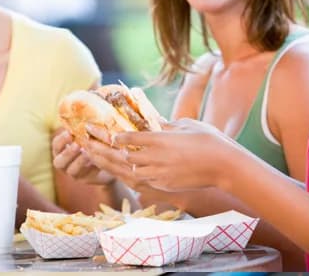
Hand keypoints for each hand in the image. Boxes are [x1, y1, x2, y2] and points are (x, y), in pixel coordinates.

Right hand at [52, 128, 115, 184]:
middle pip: (58, 162)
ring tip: (88, 152)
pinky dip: (91, 168)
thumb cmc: (95, 142)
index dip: (61, 140)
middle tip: (77, 145)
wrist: (109, 159)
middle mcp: (64, 163)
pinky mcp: (85, 180)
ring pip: (71, 170)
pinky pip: (86, 176)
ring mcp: (73, 173)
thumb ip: (83, 128)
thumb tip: (83, 110)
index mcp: (62, 150)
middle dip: (67, 153)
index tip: (70, 133)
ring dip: (79, 161)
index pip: (56, 146)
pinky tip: (98, 161)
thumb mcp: (89, 134)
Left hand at [84, 118, 238, 191]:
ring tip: (91, 156)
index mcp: (160, 139)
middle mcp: (156, 158)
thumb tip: (151, 121)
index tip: (97, 130)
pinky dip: (125, 175)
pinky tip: (114, 170)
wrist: (226, 166)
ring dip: (108, 164)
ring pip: (126, 171)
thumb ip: (165, 125)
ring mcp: (159, 175)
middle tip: (83, 143)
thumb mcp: (186, 125)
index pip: (128, 137)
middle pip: (121, 156)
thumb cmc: (210, 140)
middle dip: (100, 150)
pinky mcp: (164, 186)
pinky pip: (139, 181)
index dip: (110, 134)